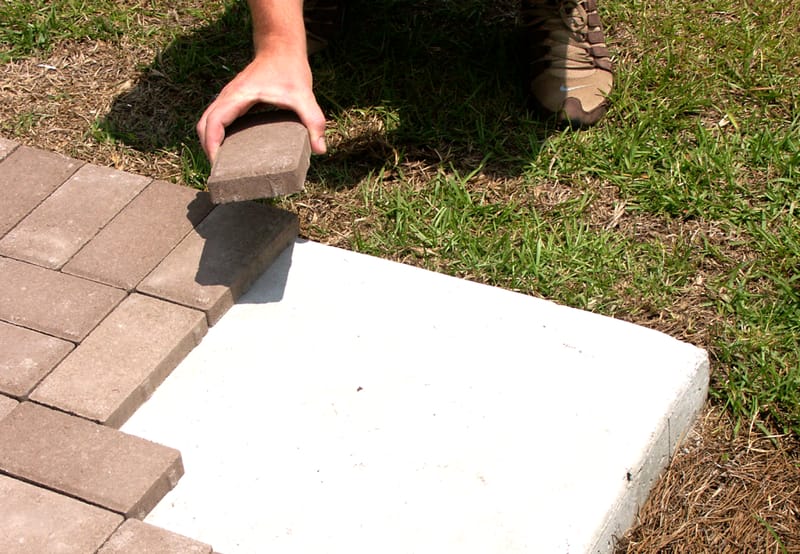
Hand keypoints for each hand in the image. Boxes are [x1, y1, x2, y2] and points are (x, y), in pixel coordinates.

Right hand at [196, 44, 326, 162]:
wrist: (281, 48)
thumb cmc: (290, 70)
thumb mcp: (304, 96)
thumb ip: (313, 121)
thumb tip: (320, 150)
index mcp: (237, 97)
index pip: (213, 122)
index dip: (211, 145)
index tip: (217, 165)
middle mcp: (227, 97)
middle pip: (203, 126)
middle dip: (207, 149)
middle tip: (221, 173)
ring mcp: (228, 98)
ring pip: (207, 123)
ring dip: (210, 143)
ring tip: (224, 166)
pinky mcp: (233, 101)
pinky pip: (216, 120)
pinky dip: (216, 135)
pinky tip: (231, 151)